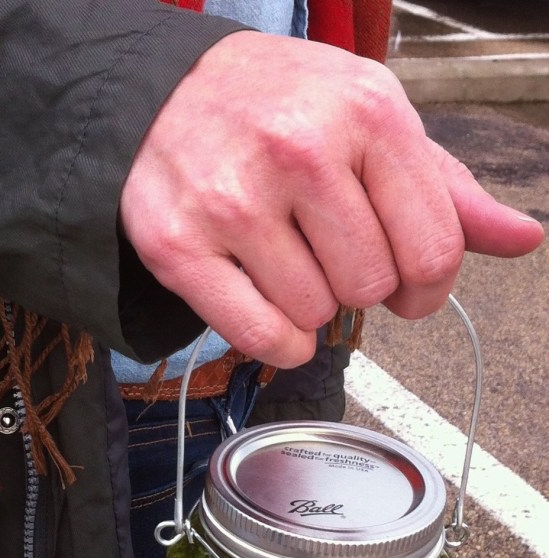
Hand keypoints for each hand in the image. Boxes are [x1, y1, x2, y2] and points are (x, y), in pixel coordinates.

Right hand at [119, 32, 543, 367]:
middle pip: (370, 288)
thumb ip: (446, 189)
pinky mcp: (178, 245)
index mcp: (367, 112)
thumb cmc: (279, 110)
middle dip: (358, 286)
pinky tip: (269, 308)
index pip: (434, 250)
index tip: (405, 285)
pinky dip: (278, 343)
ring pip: (314, 316)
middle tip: (327, 255)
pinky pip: (261, 337)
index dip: (426, 287)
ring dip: (309, 307)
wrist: (164, 94)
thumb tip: (523, 239)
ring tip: (285, 260)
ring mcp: (233, 199)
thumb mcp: (372, 123)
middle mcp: (299, 150)